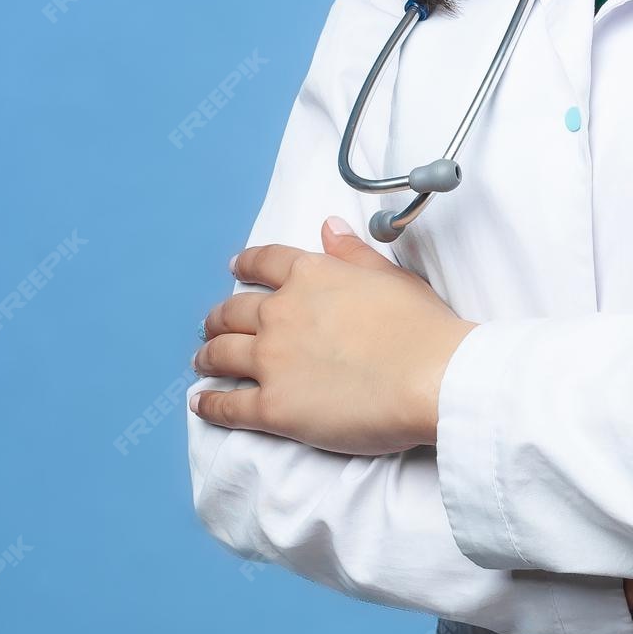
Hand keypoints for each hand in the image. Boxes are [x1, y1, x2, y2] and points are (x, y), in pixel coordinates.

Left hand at [189, 216, 477, 456]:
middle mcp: (282, 313)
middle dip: (220, 316)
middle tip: (214, 323)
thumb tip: (329, 226)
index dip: (246, 264)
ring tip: (202, 359)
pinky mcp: (272, 407)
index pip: (265, 262)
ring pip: (221, 353)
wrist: (432, 377)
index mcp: (311, 276)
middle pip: (234, 310)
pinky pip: (227, 404)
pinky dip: (209, 402)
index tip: (236, 268)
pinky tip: (200, 401)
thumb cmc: (420, 327)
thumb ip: (352, 252)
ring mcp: (272, 361)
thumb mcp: (389, 275)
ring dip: (207, 354)